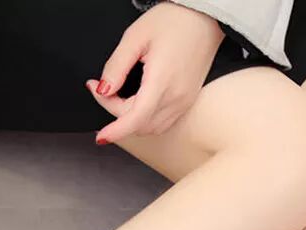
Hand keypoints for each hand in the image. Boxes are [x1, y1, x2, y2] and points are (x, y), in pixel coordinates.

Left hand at [88, 2, 223, 142]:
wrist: (205, 16)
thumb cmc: (175, 20)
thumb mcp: (136, 36)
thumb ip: (116, 66)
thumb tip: (103, 90)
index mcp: (162, 80)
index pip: (135, 119)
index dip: (115, 131)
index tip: (101, 136)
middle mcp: (176, 97)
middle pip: (138, 124)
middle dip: (116, 113)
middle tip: (103, 89)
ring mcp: (184, 102)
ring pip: (150, 128)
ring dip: (130, 119)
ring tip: (119, 95)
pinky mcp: (187, 102)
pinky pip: (162, 123)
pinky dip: (145, 120)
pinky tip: (137, 104)